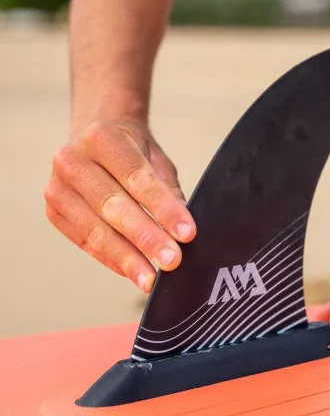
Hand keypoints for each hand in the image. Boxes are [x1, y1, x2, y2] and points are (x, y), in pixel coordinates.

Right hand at [44, 120, 195, 292]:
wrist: (93, 136)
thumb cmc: (132, 150)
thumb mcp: (156, 160)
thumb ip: (168, 192)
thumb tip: (183, 232)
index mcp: (103, 138)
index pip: (138, 178)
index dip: (164, 208)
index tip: (187, 233)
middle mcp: (73, 160)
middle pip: (114, 206)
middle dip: (146, 238)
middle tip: (172, 261)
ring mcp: (58, 187)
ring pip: (96, 230)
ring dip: (128, 258)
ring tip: (152, 279)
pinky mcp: (55, 212)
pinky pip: (86, 243)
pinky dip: (113, 260)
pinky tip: (133, 273)